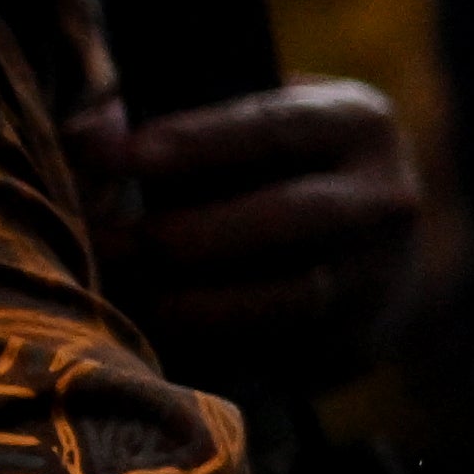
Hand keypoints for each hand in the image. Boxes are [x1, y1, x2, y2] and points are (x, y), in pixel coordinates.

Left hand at [72, 78, 412, 387]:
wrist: (368, 245)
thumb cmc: (272, 166)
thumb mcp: (244, 119)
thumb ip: (164, 117)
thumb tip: (89, 140)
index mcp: (359, 123)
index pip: (276, 128)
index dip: (196, 142)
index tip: (118, 155)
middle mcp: (385, 200)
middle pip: (285, 218)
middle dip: (183, 234)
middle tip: (101, 243)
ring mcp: (380, 279)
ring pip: (286, 300)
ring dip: (191, 303)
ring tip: (120, 296)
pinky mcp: (357, 345)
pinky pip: (278, 356)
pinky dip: (209, 350)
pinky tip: (152, 338)